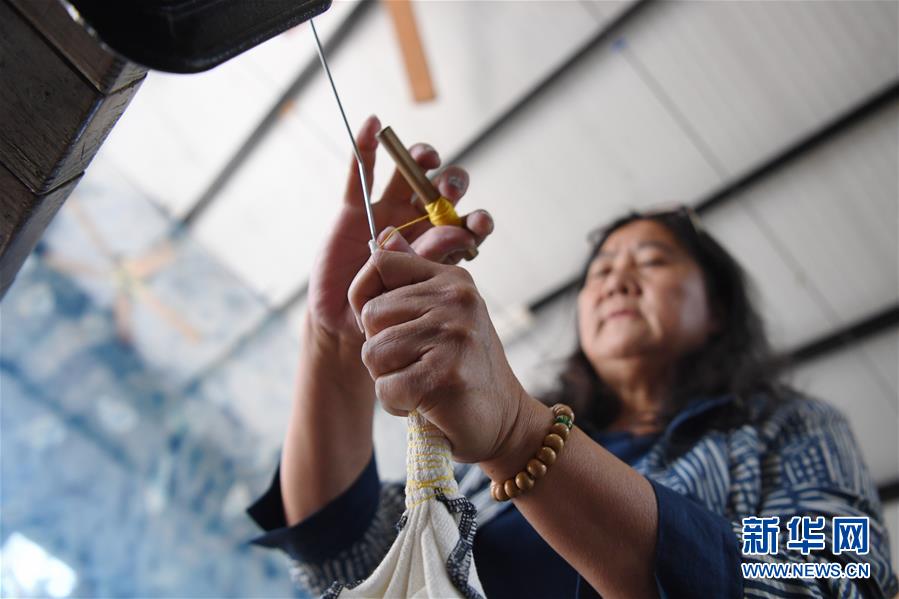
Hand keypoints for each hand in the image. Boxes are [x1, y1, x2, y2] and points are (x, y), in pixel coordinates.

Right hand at [307, 115, 493, 344]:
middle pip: (441, 191)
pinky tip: (372, 125)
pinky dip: (365, 148)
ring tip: (425, 158)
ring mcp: (387, 211)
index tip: (478, 224)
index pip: (465, 224)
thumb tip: (455, 229)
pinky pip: (360, 173)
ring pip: (408, 175)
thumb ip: (431, 259)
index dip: (476, 220)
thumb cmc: (387, 311)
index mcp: (439, 245)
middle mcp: (418, 222)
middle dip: (450, 185)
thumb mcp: (410, 291)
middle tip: (448, 191)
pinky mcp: (355, 209)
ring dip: (420, 160)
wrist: (346, 322)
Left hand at [348, 230, 527, 463]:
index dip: (365, 295)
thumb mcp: (443, 315)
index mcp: (452, 280)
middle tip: (415, 363)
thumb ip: (411, 280)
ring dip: (388, 379)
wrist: (504, 420)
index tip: (382, 324)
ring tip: (421, 383)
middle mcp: (455, 300)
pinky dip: (397, 404)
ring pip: (373, 353)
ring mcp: (452, 336)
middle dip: (380, 348)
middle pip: (371, 314)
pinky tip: (425, 404)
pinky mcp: (444, 376)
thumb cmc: (464, 369)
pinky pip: (386, 388)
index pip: (381, 263)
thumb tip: (383, 236)